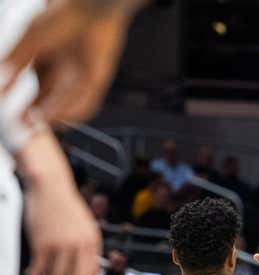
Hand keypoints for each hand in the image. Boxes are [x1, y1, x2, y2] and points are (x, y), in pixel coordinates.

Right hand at [0, 0, 133, 123]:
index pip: (35, 94)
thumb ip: (15, 62)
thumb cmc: (60, 17)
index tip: (14, 119)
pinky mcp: (97, 80)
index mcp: (46, 64)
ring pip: (67, 105)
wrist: (90, 8)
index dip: (24, 109)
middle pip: (51, 104)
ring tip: (39, 122)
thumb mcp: (30, 40)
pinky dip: (75, 112)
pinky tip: (63, 118)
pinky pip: (88, 102)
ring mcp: (81, 78)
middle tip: (25, 128)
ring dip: (53, 116)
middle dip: (38, 117)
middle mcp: (64, 74)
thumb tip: (1, 88)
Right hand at [17, 132, 100, 274]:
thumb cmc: (65, 207)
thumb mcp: (84, 226)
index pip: (91, 274)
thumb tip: (84, 271)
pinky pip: (38, 270)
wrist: (50, 187)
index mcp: (93, 241)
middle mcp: (80, 245)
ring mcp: (62, 245)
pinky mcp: (43, 244)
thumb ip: (85, 247)